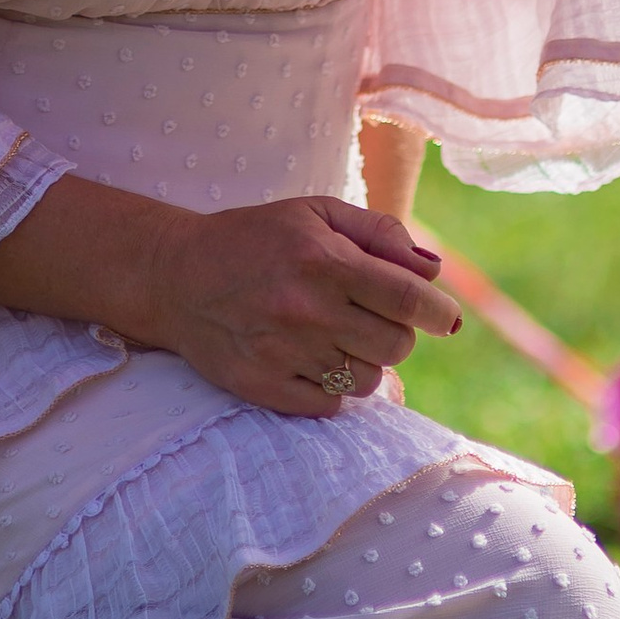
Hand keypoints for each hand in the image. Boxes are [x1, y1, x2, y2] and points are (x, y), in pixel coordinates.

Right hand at [128, 194, 461, 417]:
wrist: (175, 276)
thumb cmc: (257, 239)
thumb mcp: (316, 214)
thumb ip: (380, 233)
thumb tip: (433, 270)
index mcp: (325, 261)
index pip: (408, 300)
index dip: (437, 312)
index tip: (444, 317)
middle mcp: (308, 310)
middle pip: (395, 345)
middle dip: (396, 332)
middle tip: (370, 316)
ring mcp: (285, 353)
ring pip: (368, 380)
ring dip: (363, 360)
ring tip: (333, 335)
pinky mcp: (265, 387)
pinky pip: (330, 405)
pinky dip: (330, 386)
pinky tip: (308, 357)